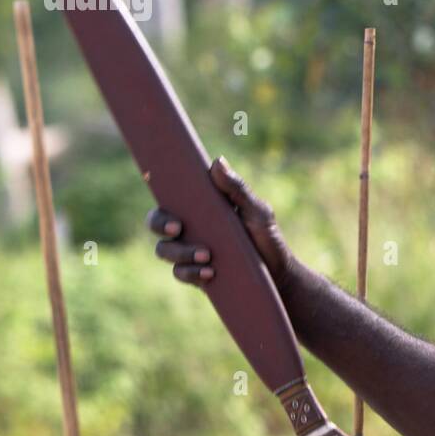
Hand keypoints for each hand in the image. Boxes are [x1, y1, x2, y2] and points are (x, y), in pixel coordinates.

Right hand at [147, 156, 292, 288]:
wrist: (278, 273)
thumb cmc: (266, 237)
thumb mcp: (256, 211)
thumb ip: (237, 189)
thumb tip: (217, 162)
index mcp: (202, 208)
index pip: (172, 198)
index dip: (162, 197)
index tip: (171, 201)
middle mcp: (190, 228)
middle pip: (156, 222)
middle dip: (159, 224)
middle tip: (177, 228)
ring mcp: (190, 251)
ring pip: (164, 249)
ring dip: (180, 252)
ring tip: (207, 255)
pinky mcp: (195, 274)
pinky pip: (180, 273)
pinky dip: (190, 272)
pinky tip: (209, 272)